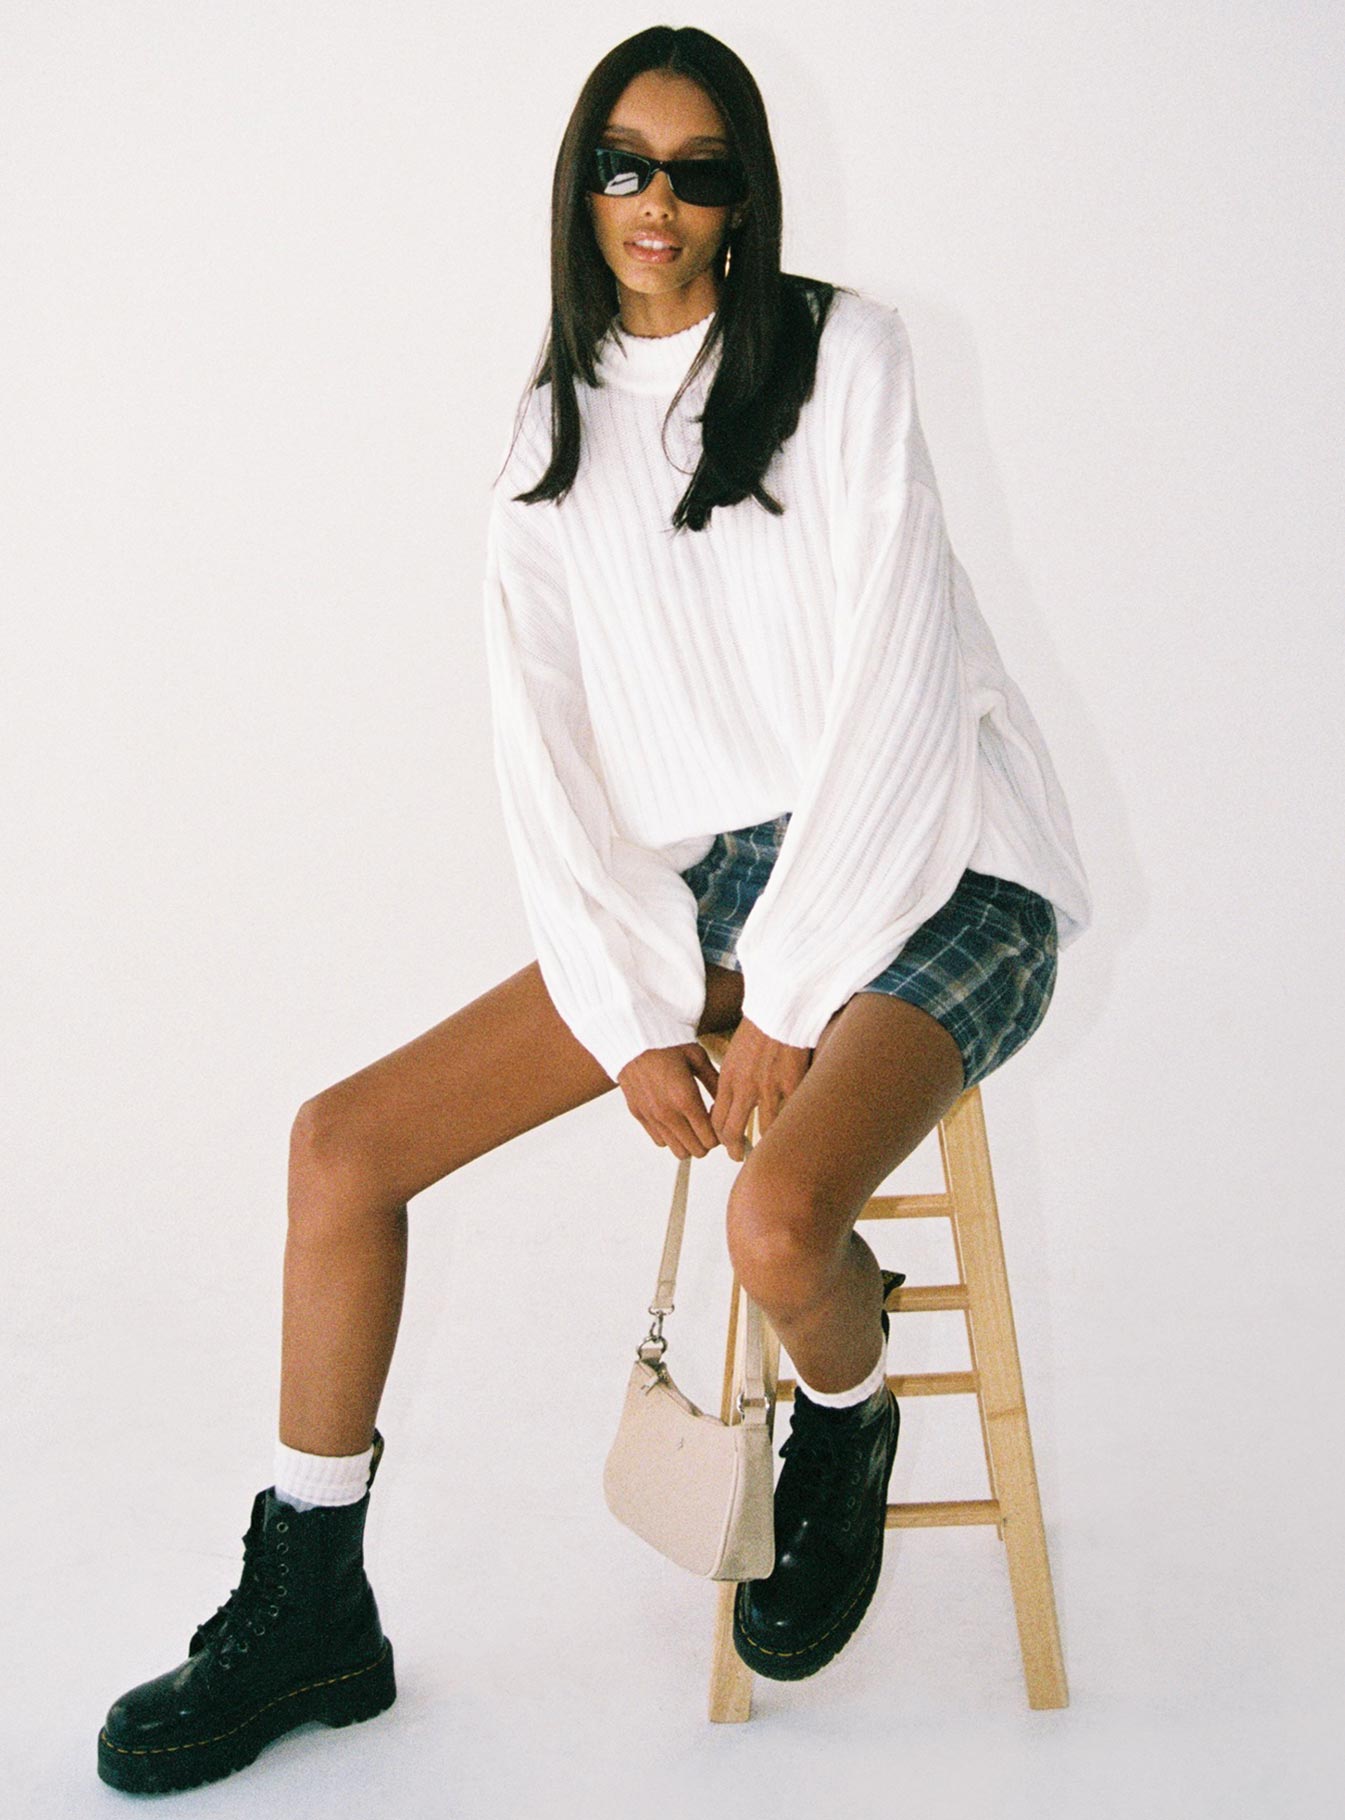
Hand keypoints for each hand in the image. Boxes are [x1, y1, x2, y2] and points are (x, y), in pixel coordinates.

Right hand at [617, 1042, 722, 1158]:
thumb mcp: (697, 1057)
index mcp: (686, 1099)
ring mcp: (651, 1116)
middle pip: (696, 1150)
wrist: (632, 1037)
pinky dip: (670, 1136)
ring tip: (691, 1124)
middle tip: (707, 1125)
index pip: (710, 1139)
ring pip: (677, 1150)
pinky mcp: (639, 1114)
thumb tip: (728, 1100)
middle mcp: (667, 1113)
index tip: (718, 1121)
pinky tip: (674, 1119)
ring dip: (689, 1141)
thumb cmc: (665, 1042)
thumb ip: (714, 1082)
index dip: (719, 1135)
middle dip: (706, 1141)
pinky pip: (659, 1141)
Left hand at [711, 1017, 810, 1159]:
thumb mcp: (735, 1055)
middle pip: (732, 1131)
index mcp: (728, 1078)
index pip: (716, 1118)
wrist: (779, 1009)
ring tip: (766, 1150)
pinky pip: (790, 1114)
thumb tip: (732, 1102)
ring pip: (762, 1130)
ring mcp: (769, 1087)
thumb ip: (733, 1080)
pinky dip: (790, 1125)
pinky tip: (791, 1131)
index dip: (718, 1136)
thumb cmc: (758, 1029)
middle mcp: (745, 1087)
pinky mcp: (792, 1084)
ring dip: (763, 1144)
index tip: (723, 1142)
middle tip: (738, 1156)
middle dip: (734, 1149)